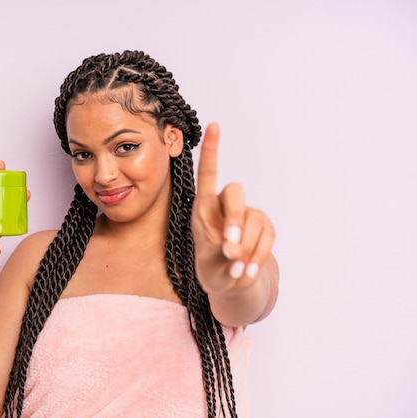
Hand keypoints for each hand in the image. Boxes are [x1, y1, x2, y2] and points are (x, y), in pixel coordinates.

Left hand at [192, 123, 274, 294]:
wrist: (233, 283)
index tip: (214, 125)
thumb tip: (232, 249)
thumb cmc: (213, 268)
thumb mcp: (209, 265)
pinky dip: (258, 254)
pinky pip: (267, 234)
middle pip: (235, 192)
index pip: (207, 174)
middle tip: (229, 247)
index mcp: (203, 208)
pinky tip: (248, 270)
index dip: (212, 150)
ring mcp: (247, 214)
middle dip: (234, 218)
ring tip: (236, 268)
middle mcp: (224, 205)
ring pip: (253, 218)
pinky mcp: (264, 225)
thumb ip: (219, 256)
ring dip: (246, 247)